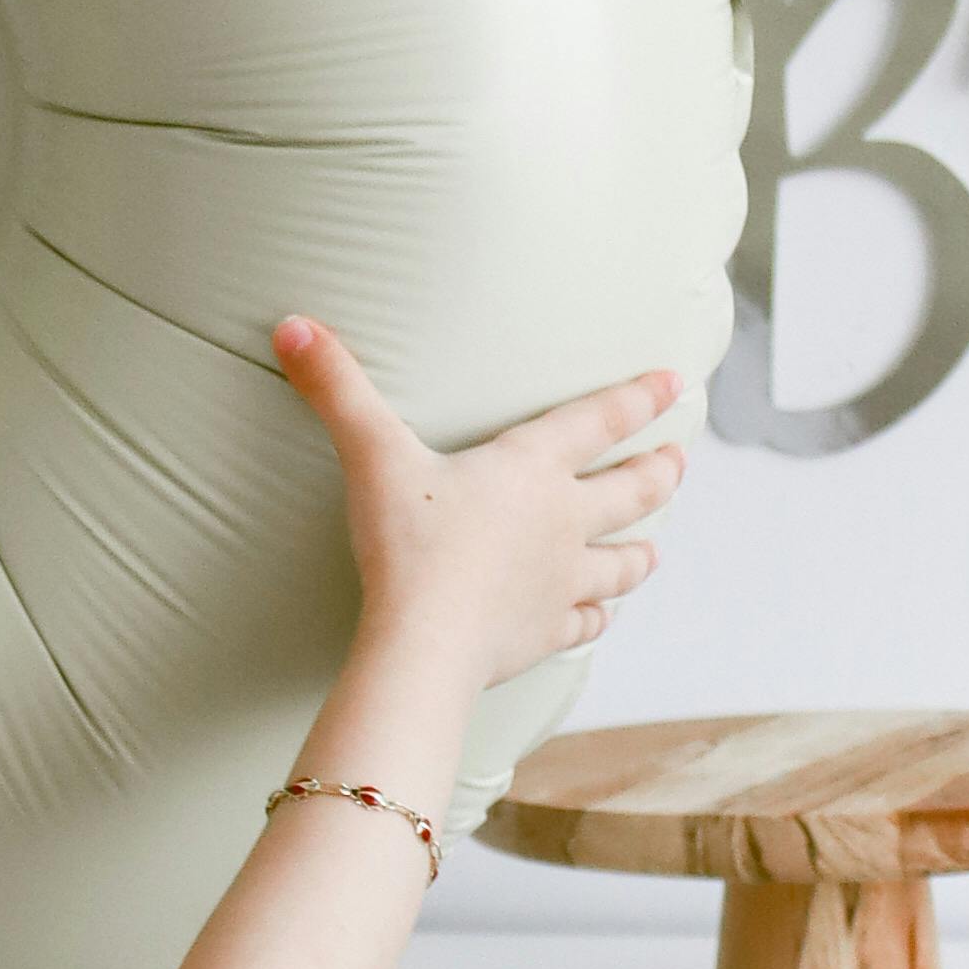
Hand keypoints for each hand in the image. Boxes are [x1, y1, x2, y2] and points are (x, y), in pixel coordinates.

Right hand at [269, 322, 685, 684]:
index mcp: (531, 468)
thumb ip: (336, 389)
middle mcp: (564, 521)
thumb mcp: (371, 456)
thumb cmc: (407, 546)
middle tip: (678, 460)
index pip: (599, 420)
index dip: (639, 396)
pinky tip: (598, 617)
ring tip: (653, 547)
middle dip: (659, 472)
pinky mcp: (548, 632)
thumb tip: (290, 325)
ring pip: (623, 563)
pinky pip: (587, 624)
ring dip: (640, 552)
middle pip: (633, 491)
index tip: (675, 382)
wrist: (425, 644)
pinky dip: (597, 618)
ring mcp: (564, 581)